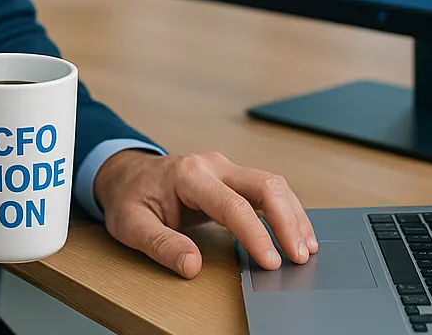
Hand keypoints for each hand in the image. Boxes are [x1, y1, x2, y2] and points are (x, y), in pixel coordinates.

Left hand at [93, 149, 316, 278]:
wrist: (126, 173)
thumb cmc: (129, 197)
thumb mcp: (131, 224)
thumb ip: (160, 244)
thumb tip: (192, 265)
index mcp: (189, 175)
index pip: (232, 204)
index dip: (256, 234)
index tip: (272, 262)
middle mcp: (212, 166)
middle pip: (263, 184)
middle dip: (287, 219)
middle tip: (299, 256)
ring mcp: (224, 169)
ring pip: (271, 183)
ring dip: (292, 214)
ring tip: (306, 249)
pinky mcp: (230, 178)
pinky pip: (265, 189)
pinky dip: (285, 210)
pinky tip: (296, 233)